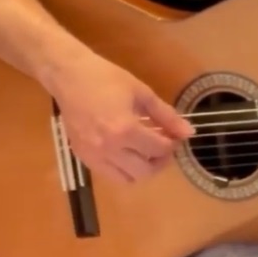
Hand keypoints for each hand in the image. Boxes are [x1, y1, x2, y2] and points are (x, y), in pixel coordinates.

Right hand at [47, 53, 192, 183]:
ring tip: (147, 151)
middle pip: (144, 172)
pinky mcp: (81, 157)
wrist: (69, 76)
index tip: (176, 136)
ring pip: (126, 180)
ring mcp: (92, 156)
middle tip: (164, 146)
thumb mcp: (142, 93)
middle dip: (160, 161)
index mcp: (125, 130)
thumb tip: (188, 132)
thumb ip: (166, 115)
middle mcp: (108, 148)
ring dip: (142, 169)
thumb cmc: (107, 78)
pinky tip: (127, 152)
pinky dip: (123, 169)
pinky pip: (108, 174)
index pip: (159, 149)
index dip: (173, 144)